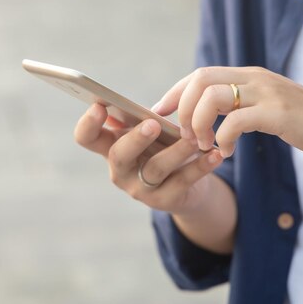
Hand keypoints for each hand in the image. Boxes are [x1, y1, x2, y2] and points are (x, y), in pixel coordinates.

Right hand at [73, 103, 223, 215]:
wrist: (187, 185)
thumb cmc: (162, 147)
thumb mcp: (149, 132)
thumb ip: (140, 118)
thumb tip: (133, 103)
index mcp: (111, 147)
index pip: (87, 138)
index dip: (88, 124)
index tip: (98, 105)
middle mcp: (120, 170)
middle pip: (119, 156)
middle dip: (135, 139)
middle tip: (152, 124)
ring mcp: (141, 189)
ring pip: (156, 169)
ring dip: (176, 151)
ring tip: (195, 138)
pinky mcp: (166, 200)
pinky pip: (184, 181)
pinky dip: (201, 166)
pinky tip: (215, 154)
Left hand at [153, 66, 302, 162]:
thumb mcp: (271, 107)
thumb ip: (245, 106)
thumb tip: (217, 117)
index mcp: (250, 76)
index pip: (201, 73)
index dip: (175, 92)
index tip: (160, 112)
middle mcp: (255, 78)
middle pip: (200, 79)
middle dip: (182, 108)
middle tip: (181, 136)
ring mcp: (267, 93)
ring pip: (212, 96)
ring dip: (198, 124)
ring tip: (203, 146)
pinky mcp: (278, 113)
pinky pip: (236, 121)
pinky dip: (223, 138)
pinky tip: (226, 153)